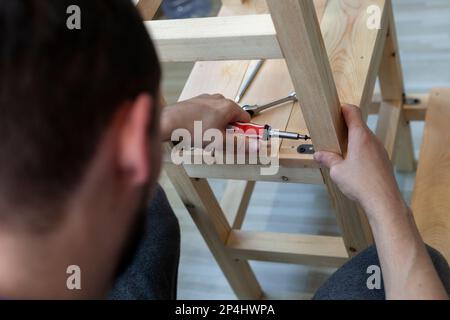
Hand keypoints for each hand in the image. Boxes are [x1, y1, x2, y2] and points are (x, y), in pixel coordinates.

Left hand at [160, 94, 250, 141]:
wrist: (168, 122)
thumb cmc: (192, 129)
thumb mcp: (220, 141)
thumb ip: (240, 144)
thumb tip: (256, 147)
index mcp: (228, 106)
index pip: (246, 119)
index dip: (244, 131)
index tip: (240, 140)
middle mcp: (218, 99)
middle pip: (232, 117)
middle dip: (229, 131)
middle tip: (220, 142)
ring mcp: (206, 100)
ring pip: (219, 116)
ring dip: (217, 127)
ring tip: (207, 138)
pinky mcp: (195, 103)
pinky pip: (207, 114)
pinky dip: (205, 123)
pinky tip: (198, 132)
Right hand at [314, 105, 405, 220]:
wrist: (383, 201)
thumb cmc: (362, 184)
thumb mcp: (337, 171)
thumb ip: (328, 159)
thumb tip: (319, 155)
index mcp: (360, 137)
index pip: (353, 112)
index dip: (343, 108)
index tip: (334, 110)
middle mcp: (372, 140)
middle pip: (358, 124)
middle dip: (344, 127)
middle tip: (332, 133)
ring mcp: (380, 150)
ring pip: (364, 138)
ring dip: (352, 140)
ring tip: (340, 151)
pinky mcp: (383, 160)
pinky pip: (370, 149)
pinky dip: (360, 150)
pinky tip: (352, 164)